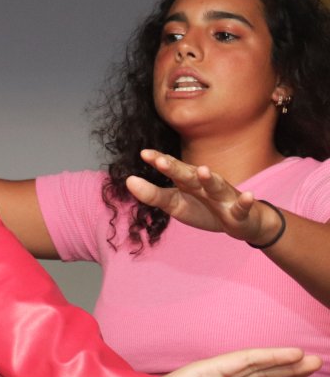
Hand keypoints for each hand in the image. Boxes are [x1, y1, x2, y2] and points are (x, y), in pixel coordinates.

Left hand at [126, 149, 281, 244]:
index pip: (172, 168)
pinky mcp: (240, 210)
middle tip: (161, 161)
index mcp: (188, 181)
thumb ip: (152, 194)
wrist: (240, 222)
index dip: (160, 161)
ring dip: (210, 178)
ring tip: (203, 170)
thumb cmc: (203, 209)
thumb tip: (128, 180)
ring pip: (217, 185)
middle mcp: (205, 183)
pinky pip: (243, 206)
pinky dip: (245, 201)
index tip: (144, 154)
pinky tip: (248, 195)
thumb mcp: (174, 204)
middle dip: (177, 168)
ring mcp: (224, 196)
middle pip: (190, 175)